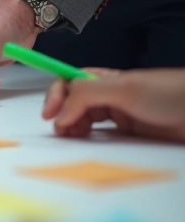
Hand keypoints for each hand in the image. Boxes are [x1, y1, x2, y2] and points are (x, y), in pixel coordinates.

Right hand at [43, 68, 184, 141]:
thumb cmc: (172, 94)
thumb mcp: (124, 89)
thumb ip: (87, 94)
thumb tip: (60, 112)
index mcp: (106, 79)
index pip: (69, 82)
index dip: (56, 95)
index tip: (49, 113)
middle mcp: (110, 95)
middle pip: (73, 103)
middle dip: (61, 114)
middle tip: (61, 130)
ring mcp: (120, 114)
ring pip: (85, 119)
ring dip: (73, 127)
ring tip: (72, 137)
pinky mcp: (129, 133)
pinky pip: (101, 135)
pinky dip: (89, 139)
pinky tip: (88, 142)